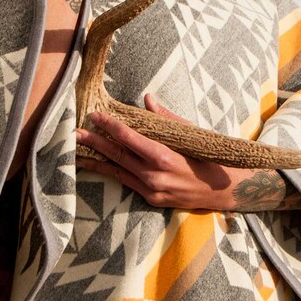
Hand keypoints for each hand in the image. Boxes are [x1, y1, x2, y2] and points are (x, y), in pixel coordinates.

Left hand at [75, 95, 300, 211]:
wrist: (225, 191)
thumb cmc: (209, 158)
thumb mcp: (190, 135)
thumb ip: (165, 119)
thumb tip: (147, 100)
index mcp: (163, 157)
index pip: (128, 138)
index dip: (110, 126)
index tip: (95, 116)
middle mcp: (154, 176)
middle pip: (117, 156)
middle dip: (95, 143)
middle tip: (75, 133)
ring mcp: (152, 191)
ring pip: (118, 173)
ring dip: (97, 161)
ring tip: (78, 152)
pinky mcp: (152, 200)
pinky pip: (128, 183)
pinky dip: (114, 172)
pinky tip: (102, 166)